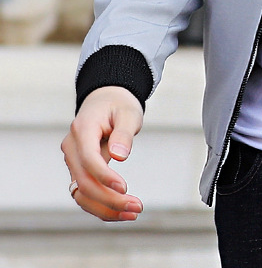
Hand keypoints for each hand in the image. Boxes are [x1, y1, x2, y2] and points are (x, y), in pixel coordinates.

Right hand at [61, 86, 143, 221]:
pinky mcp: (79, 171)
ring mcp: (72, 161)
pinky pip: (86, 193)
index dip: (104, 176)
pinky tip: (123, 212)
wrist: (105, 101)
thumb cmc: (119, 105)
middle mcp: (72, 147)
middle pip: (84, 182)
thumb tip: (120, 157)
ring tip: (134, 212)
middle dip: (109, 199)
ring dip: (105, 208)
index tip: (125, 187)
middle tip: (138, 207)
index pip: (88, 159)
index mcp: (82, 129)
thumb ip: (124, 133)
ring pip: (81, 194)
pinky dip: (102, 205)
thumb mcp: (128, 112)